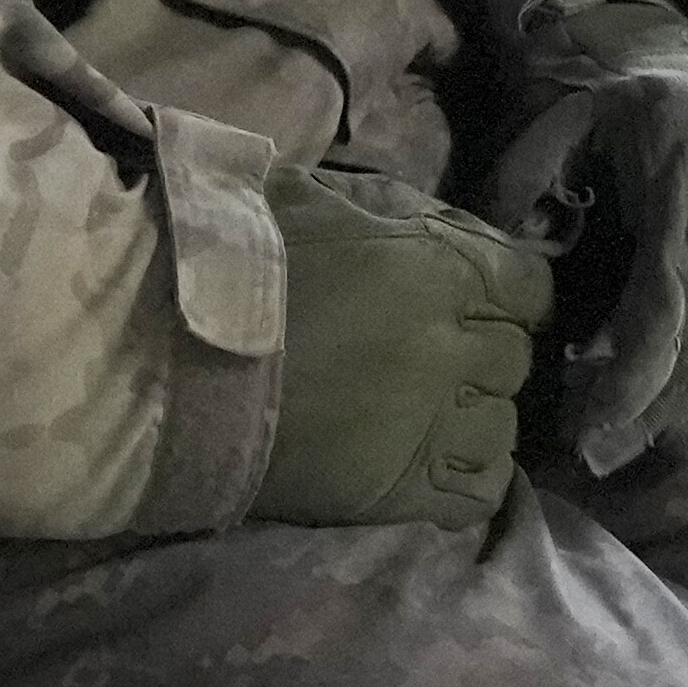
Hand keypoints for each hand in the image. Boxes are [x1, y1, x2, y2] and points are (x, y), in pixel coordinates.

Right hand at [253, 163, 552, 531]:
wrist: (155, 354)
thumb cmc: (227, 259)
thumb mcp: (317, 193)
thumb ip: (394, 210)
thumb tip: (437, 226)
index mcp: (441, 266)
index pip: (531, 284)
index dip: (506, 292)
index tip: (473, 299)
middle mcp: (453, 347)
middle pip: (514, 358)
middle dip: (480, 352)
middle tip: (424, 356)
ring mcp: (431, 425)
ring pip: (501, 426)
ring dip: (472, 416)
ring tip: (420, 414)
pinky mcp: (399, 492)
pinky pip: (479, 493)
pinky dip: (466, 477)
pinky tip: (428, 461)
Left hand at [467, 48, 687, 476]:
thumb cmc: (618, 107)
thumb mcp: (562, 120)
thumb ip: (522, 180)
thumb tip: (490, 254)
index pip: (672, 293)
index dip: (637, 369)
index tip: (589, 425)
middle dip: (649, 410)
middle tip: (587, 457)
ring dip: (680, 416)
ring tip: (616, 457)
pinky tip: (672, 438)